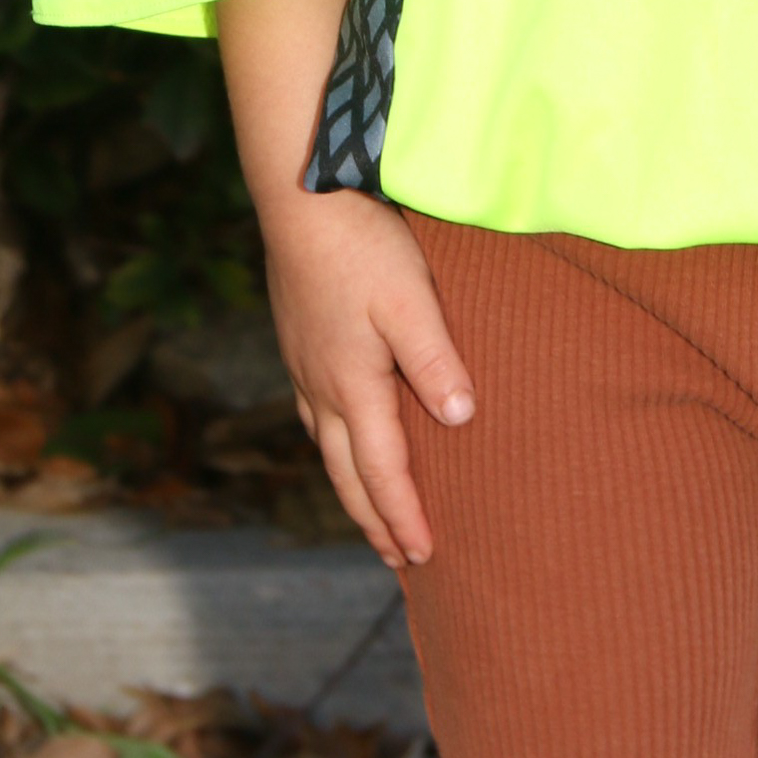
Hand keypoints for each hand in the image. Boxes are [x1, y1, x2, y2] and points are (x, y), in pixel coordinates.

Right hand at [261, 190, 474, 568]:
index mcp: (352, 386)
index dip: (403, 516)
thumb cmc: (362, 246)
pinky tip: (341, 435)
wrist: (299, 198)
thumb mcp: (410, 300)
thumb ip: (434, 360)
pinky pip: (315, 414)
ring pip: (326, 446)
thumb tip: (459, 420)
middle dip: (374, 519)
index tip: (423, 558)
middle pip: (346, 473)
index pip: (381, 470)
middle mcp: (321, 387)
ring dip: (351, 486)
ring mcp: (304, 365)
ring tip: (371, 511)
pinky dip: (334, 444)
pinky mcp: (298, 340)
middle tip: (398, 560)